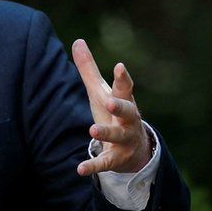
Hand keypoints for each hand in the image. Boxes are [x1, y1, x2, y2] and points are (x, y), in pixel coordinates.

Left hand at [71, 39, 150, 175]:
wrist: (134, 150)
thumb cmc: (113, 114)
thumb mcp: (100, 92)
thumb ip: (88, 69)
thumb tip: (77, 41)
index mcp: (123, 100)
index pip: (124, 88)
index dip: (123, 78)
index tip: (119, 67)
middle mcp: (128, 120)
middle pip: (127, 111)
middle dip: (120, 107)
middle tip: (109, 102)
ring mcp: (125, 140)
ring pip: (118, 136)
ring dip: (106, 133)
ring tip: (92, 131)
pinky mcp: (117, 158)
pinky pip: (106, 163)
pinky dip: (94, 166)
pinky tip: (79, 169)